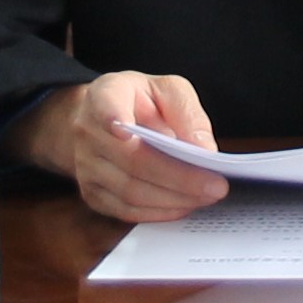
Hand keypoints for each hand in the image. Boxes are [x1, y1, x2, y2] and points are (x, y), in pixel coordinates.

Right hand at [7, 72, 228, 222]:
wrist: (104, 121)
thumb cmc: (142, 102)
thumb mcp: (168, 90)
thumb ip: (186, 113)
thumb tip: (204, 149)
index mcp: (105, 94)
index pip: (105, 105)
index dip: (112, 117)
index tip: (123, 130)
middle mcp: (88, 132)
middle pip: (133, 160)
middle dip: (179, 177)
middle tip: (217, 185)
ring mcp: (85, 166)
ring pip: (131, 192)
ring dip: (174, 199)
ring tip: (208, 196)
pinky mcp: (92, 193)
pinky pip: (127, 210)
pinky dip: (160, 212)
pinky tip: (185, 205)